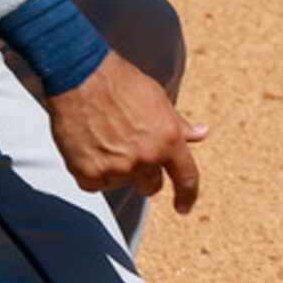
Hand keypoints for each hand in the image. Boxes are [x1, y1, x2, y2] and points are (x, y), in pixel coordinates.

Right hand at [45, 51, 207, 212]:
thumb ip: (179, 125)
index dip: (187, 196)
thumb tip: (202, 134)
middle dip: (143, 175)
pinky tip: (86, 147)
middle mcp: (146, 158)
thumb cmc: (121, 83)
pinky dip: (90, 172)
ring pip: (119, 183)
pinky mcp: (89, 173)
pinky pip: (93, 185)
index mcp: (169, 140)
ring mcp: (117, 168)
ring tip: (102, 138)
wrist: (80, 76)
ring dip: (114, 169)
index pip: (187, 178)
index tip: (183, 206)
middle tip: (127, 151)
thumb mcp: (159, 100)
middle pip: (151, 186)